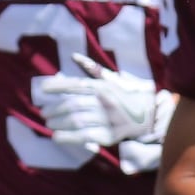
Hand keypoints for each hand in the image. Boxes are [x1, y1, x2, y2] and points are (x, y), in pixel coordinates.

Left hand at [38, 53, 173, 148]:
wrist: (151, 115)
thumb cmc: (129, 95)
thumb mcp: (113, 79)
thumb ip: (93, 69)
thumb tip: (74, 57)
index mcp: (103, 86)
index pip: (75, 85)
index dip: (56, 86)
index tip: (43, 89)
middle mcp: (104, 101)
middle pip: (72, 105)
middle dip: (54, 109)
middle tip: (44, 113)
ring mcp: (107, 119)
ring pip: (76, 120)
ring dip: (58, 123)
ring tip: (49, 124)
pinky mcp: (109, 135)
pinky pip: (84, 136)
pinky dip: (67, 137)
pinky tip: (57, 137)